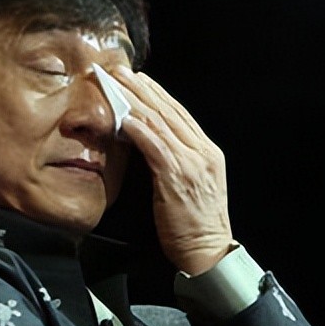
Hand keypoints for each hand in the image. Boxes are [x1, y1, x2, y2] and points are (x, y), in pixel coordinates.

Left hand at [112, 65, 234, 274]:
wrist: (207, 254)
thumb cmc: (194, 227)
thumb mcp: (191, 187)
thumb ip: (177, 162)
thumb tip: (151, 144)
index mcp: (207, 153)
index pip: (180, 114)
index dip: (157, 94)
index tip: (137, 79)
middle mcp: (203, 153)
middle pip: (170, 111)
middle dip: (143, 89)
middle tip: (120, 71)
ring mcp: (192, 164)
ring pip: (161, 123)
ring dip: (135, 102)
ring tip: (116, 86)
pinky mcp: (177, 178)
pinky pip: (156, 146)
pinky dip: (139, 129)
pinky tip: (124, 118)